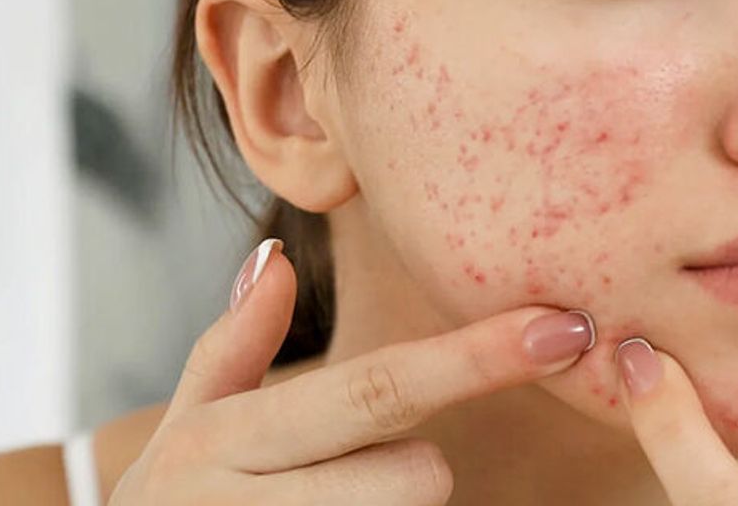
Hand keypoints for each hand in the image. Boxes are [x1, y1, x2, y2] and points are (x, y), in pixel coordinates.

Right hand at [108, 238, 595, 504]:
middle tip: (355, 477)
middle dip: (414, 475)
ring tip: (331, 505)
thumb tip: (275, 256)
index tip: (561, 328)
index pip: (376, 389)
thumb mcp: (187, 428)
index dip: (476, 358)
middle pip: (417, 479)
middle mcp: (246, 505)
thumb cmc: (175, 505)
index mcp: (225, 441)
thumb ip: (229, 346)